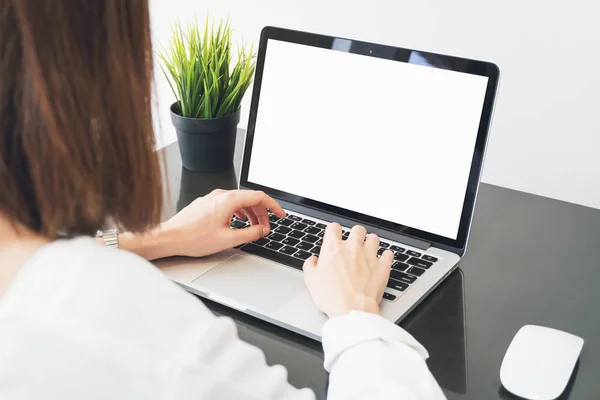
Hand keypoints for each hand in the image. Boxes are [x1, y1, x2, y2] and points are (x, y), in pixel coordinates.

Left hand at [159, 189, 285, 257]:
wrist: (169, 237)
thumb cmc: (193, 238)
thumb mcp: (228, 239)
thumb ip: (249, 233)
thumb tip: (261, 230)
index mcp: (229, 200)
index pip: (259, 197)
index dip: (273, 206)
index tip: (280, 214)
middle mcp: (221, 195)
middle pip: (249, 199)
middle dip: (262, 213)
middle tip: (266, 227)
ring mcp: (212, 198)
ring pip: (238, 201)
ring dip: (250, 213)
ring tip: (253, 227)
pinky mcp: (206, 203)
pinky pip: (228, 204)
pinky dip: (238, 212)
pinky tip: (236, 223)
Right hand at [303, 223, 393, 317]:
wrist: (352, 310)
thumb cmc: (332, 296)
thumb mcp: (311, 281)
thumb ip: (310, 266)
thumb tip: (312, 261)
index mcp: (333, 248)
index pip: (333, 227)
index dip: (333, 231)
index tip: (334, 236)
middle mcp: (352, 248)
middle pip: (357, 229)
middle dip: (355, 235)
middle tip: (353, 244)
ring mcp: (369, 255)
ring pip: (374, 238)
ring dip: (371, 242)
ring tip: (368, 250)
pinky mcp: (382, 266)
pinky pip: (388, 254)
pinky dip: (386, 256)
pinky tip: (382, 260)